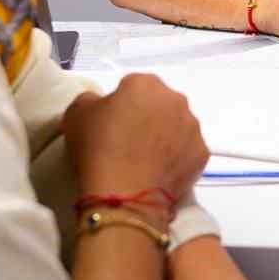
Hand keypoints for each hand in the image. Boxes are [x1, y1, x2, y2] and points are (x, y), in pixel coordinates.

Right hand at [62, 75, 208, 204]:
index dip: (122, 105)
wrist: (122, 195)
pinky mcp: (202, 153)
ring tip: (146, 160)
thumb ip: (91, 100)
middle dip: (148, 117)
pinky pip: (188, 151)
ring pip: (178, 126)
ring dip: (166, 136)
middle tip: (130, 142)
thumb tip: (103, 104)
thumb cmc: (97, 149)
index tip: (113, 125)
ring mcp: (192, 127)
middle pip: (160, 104)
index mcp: (145, 84)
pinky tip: (159, 172)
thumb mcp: (76, 114)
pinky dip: (177, 158)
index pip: (133, 86)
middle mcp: (175, 99)